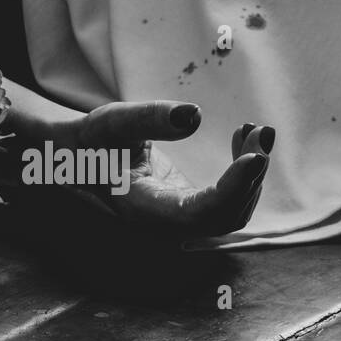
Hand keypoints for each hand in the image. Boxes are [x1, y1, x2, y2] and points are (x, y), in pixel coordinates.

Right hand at [51, 101, 274, 237]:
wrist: (79, 157)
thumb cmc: (91, 141)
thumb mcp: (111, 121)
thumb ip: (149, 118)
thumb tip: (194, 115)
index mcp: (143, 210)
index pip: (199, 213)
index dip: (232, 190)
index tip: (255, 157)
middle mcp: (164, 225)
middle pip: (225, 217)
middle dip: (251, 177)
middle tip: (261, 131)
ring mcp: (180, 221)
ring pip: (232, 212)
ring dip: (252, 174)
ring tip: (255, 130)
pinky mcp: (190, 208)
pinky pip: (228, 202)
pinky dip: (244, 174)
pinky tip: (244, 141)